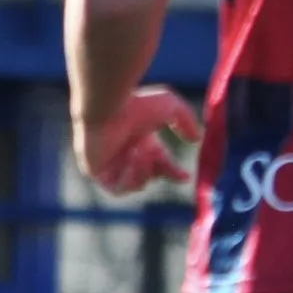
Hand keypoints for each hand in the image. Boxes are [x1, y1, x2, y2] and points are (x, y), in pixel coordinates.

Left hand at [73, 87, 202, 195]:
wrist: (106, 107)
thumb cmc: (137, 104)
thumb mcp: (172, 107)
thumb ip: (186, 121)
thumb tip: (195, 139)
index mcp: (142, 140)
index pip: (161, 164)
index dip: (174, 173)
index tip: (185, 177)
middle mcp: (126, 153)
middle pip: (152, 176)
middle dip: (160, 168)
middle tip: (157, 154)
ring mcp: (110, 165)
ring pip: (138, 184)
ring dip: (144, 169)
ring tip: (138, 149)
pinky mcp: (96, 172)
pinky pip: (119, 189)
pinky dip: (130, 176)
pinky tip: (129, 157)